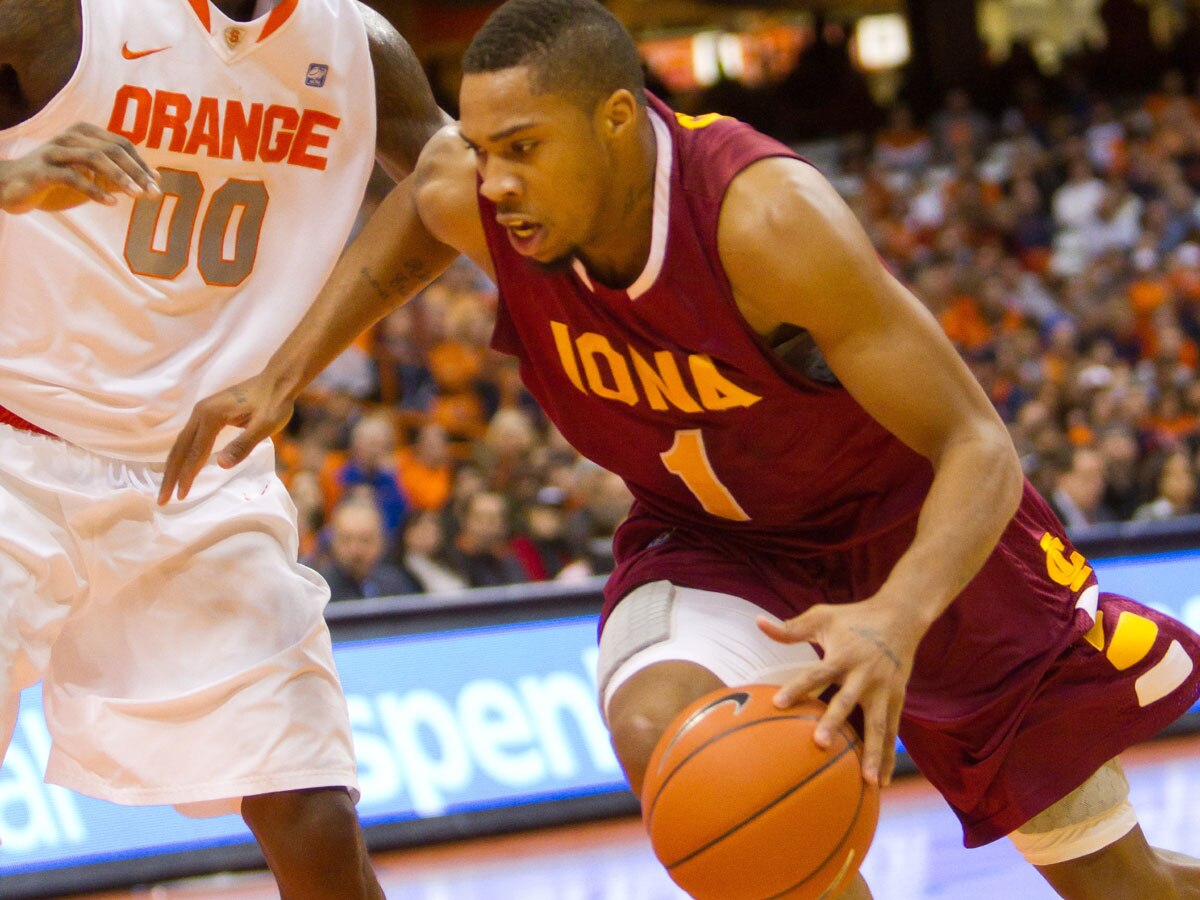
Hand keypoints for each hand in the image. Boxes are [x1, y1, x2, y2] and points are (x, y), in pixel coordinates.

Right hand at [0, 123, 159, 212]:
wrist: (11, 186)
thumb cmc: (56, 180)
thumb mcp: (92, 177)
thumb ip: (118, 177)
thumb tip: (152, 181)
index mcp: (84, 133)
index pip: (122, 144)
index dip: (141, 163)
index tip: (156, 183)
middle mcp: (70, 137)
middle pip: (112, 149)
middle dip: (136, 171)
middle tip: (153, 193)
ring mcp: (55, 151)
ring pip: (94, 157)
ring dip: (120, 177)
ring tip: (137, 195)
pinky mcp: (42, 169)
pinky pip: (72, 176)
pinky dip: (94, 190)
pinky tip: (111, 203)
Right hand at [158, 374, 294, 504]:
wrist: (277, 381)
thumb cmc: (274, 403)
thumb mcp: (265, 426)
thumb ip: (243, 445)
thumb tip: (222, 465)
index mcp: (212, 416)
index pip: (195, 452)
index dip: (187, 475)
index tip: (180, 496)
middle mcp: (201, 412)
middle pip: (180, 448)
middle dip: (170, 475)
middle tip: (162, 499)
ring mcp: (202, 411)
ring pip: (181, 443)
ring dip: (173, 466)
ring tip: (167, 487)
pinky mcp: (207, 413)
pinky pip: (188, 437)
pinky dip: (181, 454)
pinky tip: (180, 466)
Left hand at [757, 598, 921, 787]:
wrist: (902, 615)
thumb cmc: (855, 617)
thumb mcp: (823, 616)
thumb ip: (790, 628)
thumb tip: (757, 623)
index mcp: (843, 655)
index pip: (816, 673)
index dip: (797, 687)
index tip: (776, 703)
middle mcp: (865, 675)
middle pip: (847, 702)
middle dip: (834, 723)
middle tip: (819, 744)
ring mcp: (884, 690)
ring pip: (878, 725)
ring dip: (872, 752)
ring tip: (866, 781)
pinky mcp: (898, 699)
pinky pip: (892, 731)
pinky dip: (887, 756)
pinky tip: (879, 782)